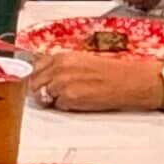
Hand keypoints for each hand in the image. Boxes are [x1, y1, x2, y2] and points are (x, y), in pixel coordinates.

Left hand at [22, 51, 161, 111]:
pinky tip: (80, 102)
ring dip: (52, 99)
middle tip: (53, 95)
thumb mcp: (82, 61)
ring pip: (43, 96)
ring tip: (70, 98)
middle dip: (41, 90)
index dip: (37, 77)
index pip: (35, 67)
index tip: (41, 83)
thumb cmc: (111, 72)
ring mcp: (62, 83)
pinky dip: (65, 107)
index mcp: (62, 57)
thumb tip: (47, 75)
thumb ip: (62, 66)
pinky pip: (57, 106)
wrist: (129, 81)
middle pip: (34, 83)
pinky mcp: (69, 98)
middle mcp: (59, 68)